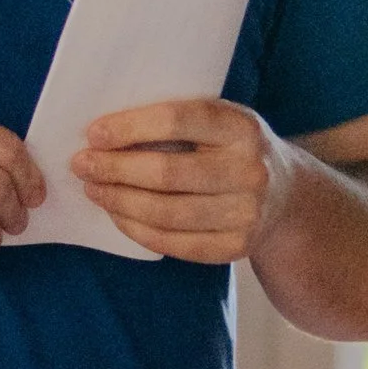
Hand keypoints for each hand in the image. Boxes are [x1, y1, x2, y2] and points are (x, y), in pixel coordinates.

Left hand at [70, 98, 283, 263]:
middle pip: (166, 173)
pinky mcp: (236, 247)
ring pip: (166, 213)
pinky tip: (117, 215)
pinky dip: (137, 230)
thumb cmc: (234, 148)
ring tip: (93, 189)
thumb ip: (178, 120)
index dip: (130, 127)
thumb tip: (105, 130)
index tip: (94, 134)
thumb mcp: (221, 121)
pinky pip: (175, 244)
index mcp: (242, 126)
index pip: (177, 121)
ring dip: (119, 202)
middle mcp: (249, 170)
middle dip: (114, 169)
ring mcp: (246, 214)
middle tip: (81, 165)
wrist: (286, 195)